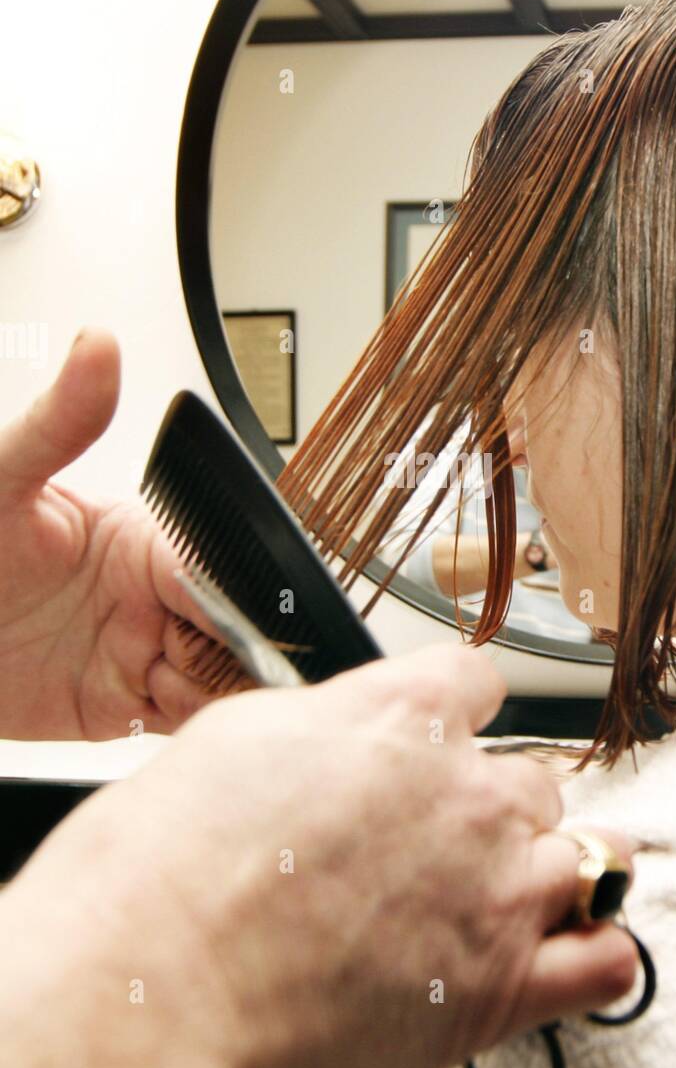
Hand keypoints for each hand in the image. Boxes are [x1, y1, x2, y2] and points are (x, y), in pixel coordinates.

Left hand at [0, 327, 215, 738]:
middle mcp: (151, 596)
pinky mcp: (122, 704)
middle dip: (229, 649)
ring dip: (211, 689)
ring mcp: (139, 651)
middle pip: (228, 627)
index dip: (223, 596)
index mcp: (140, 541)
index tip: (213, 616)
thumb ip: (55, 423)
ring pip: (216, 677)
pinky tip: (165, 710)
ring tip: (167, 684)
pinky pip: (182, 717)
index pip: (211, 570)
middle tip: (188, 657)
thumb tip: (97, 346)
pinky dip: (192, 721)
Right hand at [0, 643, 637, 1067]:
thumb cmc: (159, 876)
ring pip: (587, 852)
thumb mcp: (232, 741)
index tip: (446, 738)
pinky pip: (608, 956)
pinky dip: (593, 954)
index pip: (478, 681)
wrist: (145, 991)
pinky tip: (558, 955)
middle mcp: (464, 791)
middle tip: (436, 847)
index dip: (457, 713)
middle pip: (531, 776)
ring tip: (505, 898)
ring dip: (550, 871)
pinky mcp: (505, 986)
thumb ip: (321, 730)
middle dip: (491, 807)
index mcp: (401, 716)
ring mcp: (496, 887)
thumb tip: (341, 737)